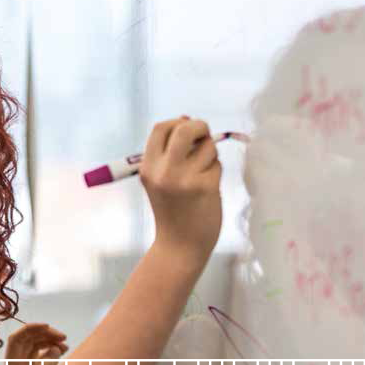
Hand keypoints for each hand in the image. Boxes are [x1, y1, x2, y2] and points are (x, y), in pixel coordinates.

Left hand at [4, 323, 67, 364]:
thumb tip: (56, 348)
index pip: (17, 339)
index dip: (31, 328)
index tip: (48, 326)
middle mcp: (17, 363)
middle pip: (28, 340)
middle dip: (46, 334)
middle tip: (63, 336)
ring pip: (36, 346)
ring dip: (51, 341)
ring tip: (66, 344)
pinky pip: (41, 355)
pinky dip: (52, 350)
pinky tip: (63, 350)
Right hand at [138, 116, 221, 260]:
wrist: (179, 245)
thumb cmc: (172, 211)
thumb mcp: (160, 180)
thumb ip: (170, 152)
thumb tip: (187, 119)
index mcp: (147, 167)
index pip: (161, 128)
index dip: (177, 123)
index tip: (187, 131)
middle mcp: (163, 170)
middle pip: (184, 128)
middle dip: (199, 127)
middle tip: (204, 138)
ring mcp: (184, 178)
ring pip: (207, 146)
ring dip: (210, 154)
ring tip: (203, 173)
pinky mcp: (205, 187)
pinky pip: (216, 164)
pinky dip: (216, 171)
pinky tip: (209, 188)